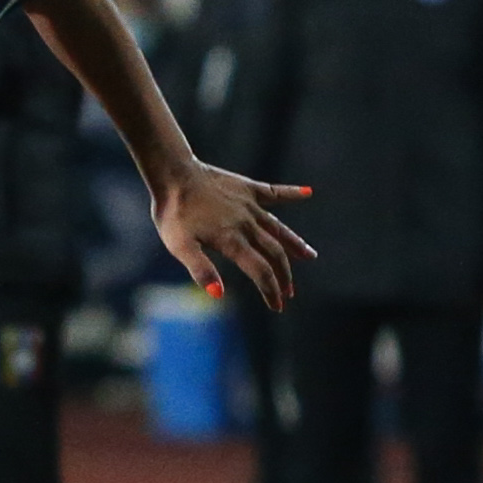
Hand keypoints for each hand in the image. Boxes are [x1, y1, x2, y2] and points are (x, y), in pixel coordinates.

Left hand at [152, 163, 313, 309]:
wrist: (172, 175)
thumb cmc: (173, 214)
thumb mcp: (180, 247)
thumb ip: (200, 270)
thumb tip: (219, 295)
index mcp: (232, 240)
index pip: (260, 271)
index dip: (271, 291)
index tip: (277, 307)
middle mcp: (247, 224)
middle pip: (274, 253)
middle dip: (283, 276)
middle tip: (289, 293)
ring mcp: (249, 205)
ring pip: (278, 228)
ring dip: (294, 244)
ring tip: (309, 256)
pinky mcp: (247, 188)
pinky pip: (273, 192)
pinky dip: (291, 193)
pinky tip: (308, 193)